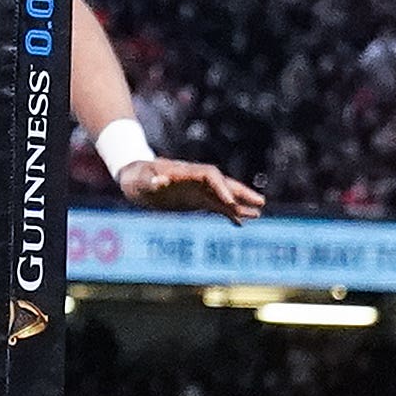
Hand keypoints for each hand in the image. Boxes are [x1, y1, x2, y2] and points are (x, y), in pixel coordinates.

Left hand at [117, 154, 265, 222]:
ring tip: (258, 214)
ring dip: (240, 205)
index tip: (230, 202)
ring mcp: (198, 190)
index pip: (211, 176)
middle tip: (261, 202)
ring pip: (223, 197)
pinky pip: (215, 206)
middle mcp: (197, 180)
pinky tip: (239, 223)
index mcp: (187, 171)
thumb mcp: (142, 179)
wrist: (135, 178)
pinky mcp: (195, 200)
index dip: (222, 188)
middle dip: (241, 193)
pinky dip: (227, 214)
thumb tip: (160, 181)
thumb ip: (152, 179)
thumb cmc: (137, 176)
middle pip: (224, 184)